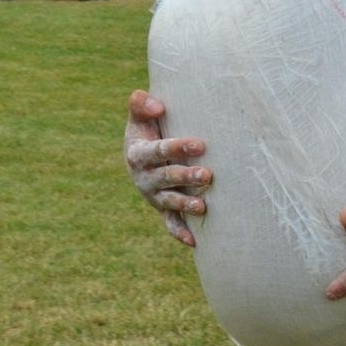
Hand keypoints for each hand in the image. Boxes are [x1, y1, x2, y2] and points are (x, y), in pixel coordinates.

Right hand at [123, 90, 209, 246]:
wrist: (141, 154)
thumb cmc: (147, 128)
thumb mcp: (139, 115)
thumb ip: (141, 104)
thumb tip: (157, 106)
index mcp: (137, 154)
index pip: (158, 151)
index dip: (178, 147)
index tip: (201, 144)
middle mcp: (144, 177)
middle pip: (166, 178)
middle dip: (186, 177)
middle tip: (207, 175)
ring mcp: (153, 195)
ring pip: (169, 202)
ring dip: (185, 205)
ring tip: (202, 206)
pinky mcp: (162, 208)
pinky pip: (169, 223)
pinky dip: (179, 232)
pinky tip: (194, 241)